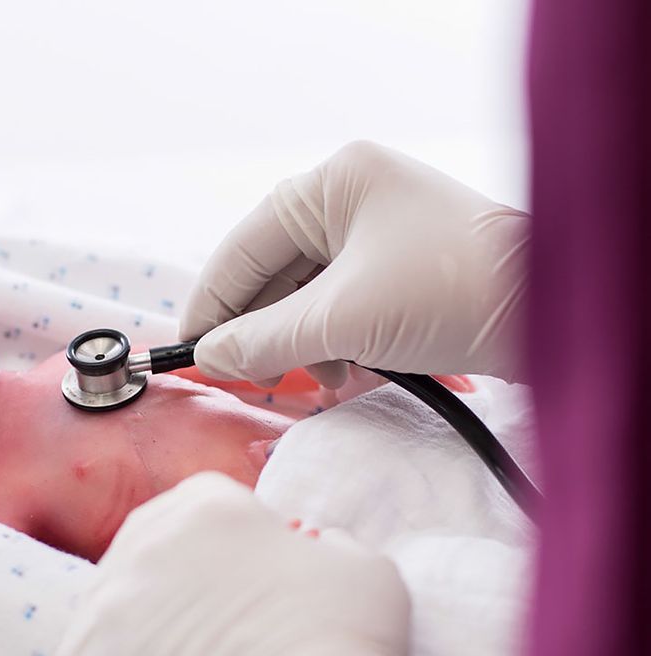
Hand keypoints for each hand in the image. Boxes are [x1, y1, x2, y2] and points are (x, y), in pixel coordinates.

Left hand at [48, 472, 411, 655]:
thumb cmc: (342, 641)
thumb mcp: (357, 565)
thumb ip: (324, 542)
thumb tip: (314, 544)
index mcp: (207, 503)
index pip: (200, 507)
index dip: (225, 542)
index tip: (245, 578)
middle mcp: (145, 540)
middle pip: (149, 547)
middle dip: (177, 577)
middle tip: (211, 623)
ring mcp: (106, 601)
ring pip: (115, 602)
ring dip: (141, 624)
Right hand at [180, 141, 529, 387]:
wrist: (559, 314)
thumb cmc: (449, 294)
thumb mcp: (343, 318)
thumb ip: (264, 338)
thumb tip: (208, 356)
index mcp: (333, 183)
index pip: (245, 247)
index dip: (211, 303)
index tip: (187, 352)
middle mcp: (353, 199)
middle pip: (275, 274)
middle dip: (262, 332)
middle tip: (247, 380)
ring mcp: (380, 234)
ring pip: (307, 297)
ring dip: (301, 344)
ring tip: (314, 381)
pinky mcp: (402, 271)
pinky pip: (342, 307)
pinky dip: (335, 343)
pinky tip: (347, 372)